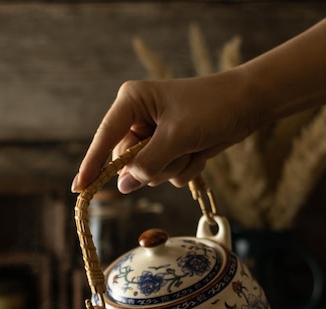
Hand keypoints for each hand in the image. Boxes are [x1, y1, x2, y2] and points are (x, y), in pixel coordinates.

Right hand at [71, 72, 257, 192]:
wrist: (247, 105)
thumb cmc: (211, 108)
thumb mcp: (176, 136)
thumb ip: (147, 163)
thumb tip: (123, 185)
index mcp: (132, 102)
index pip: (105, 138)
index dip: (92, 165)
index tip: (78, 189)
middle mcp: (138, 120)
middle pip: (128, 163)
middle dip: (154, 166)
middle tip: (178, 150)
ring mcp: (154, 138)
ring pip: (148, 173)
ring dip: (173, 168)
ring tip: (192, 147)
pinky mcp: (169, 151)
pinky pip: (166, 176)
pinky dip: (185, 170)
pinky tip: (199, 152)